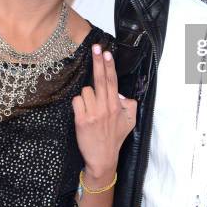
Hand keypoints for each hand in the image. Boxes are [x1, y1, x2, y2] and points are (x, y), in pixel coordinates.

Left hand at [72, 44, 136, 186]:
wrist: (102, 159)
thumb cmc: (114, 138)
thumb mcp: (130, 122)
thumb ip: (129, 105)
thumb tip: (122, 94)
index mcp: (117, 106)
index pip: (113, 81)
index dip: (109, 65)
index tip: (106, 52)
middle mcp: (106, 107)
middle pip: (101, 79)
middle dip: (98, 62)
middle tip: (95, 47)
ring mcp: (93, 113)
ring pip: (86, 91)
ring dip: (86, 97)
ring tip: (90, 109)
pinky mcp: (81, 120)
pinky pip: (77, 101)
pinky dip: (78, 105)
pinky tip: (82, 113)